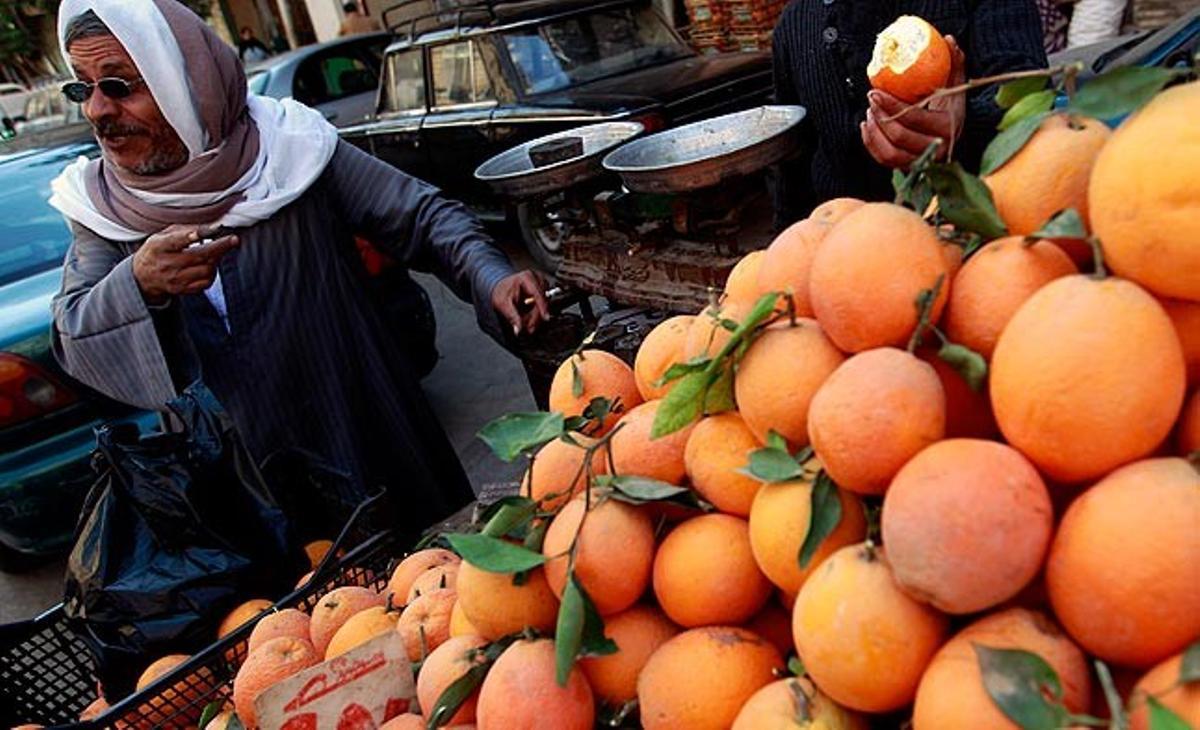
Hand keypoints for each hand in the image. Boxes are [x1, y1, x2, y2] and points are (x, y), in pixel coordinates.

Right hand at [132, 223, 239, 303]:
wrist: (142, 278)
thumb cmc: (156, 251)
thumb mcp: (161, 236)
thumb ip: (182, 230)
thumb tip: (208, 226)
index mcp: (158, 246)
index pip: (175, 241)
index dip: (190, 235)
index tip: (206, 231)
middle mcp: (167, 264)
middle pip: (198, 256)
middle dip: (220, 247)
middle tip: (234, 239)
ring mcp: (175, 279)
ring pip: (206, 269)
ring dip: (217, 259)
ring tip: (217, 251)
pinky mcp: (182, 289)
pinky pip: (206, 282)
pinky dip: (212, 272)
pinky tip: (209, 265)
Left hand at [491, 270, 549, 335]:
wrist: (501, 287)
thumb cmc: (501, 293)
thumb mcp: (503, 305)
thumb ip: (512, 317)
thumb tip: (518, 329)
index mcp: (526, 278)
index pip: (538, 294)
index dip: (542, 307)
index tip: (546, 318)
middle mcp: (536, 278)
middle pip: (543, 300)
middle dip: (536, 316)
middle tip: (529, 329)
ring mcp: (541, 282)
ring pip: (545, 303)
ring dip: (536, 315)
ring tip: (526, 321)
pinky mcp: (543, 288)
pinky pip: (545, 303)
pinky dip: (538, 311)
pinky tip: (529, 315)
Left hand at [861, 35, 966, 167]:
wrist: (953, 132)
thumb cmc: (951, 105)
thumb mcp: (955, 85)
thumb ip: (954, 63)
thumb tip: (948, 40)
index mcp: (948, 127)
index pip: (914, 118)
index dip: (891, 105)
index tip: (876, 91)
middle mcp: (937, 150)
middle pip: (900, 137)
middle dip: (881, 117)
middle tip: (871, 99)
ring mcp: (923, 162)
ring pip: (891, 154)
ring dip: (874, 133)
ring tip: (870, 113)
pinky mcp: (909, 167)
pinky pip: (885, 161)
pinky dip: (871, 144)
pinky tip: (867, 126)